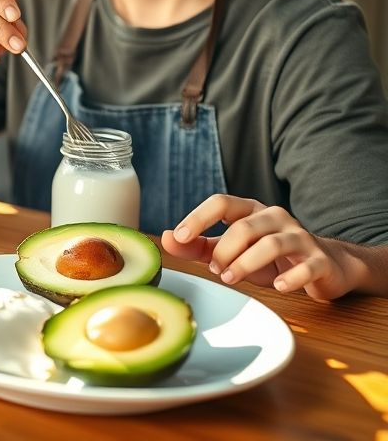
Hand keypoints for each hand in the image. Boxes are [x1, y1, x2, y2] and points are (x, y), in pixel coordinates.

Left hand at [161, 194, 357, 300]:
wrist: (325, 267)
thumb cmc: (270, 258)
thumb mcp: (232, 251)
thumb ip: (199, 246)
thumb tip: (165, 238)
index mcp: (250, 211)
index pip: (221, 203)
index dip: (198, 217)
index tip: (179, 236)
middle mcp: (275, 217)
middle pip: (244, 226)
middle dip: (224, 250)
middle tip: (215, 270)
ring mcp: (300, 237)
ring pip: (272, 244)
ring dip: (246, 263)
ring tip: (231, 278)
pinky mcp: (320, 260)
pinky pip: (306, 267)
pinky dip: (291, 277)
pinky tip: (278, 286)